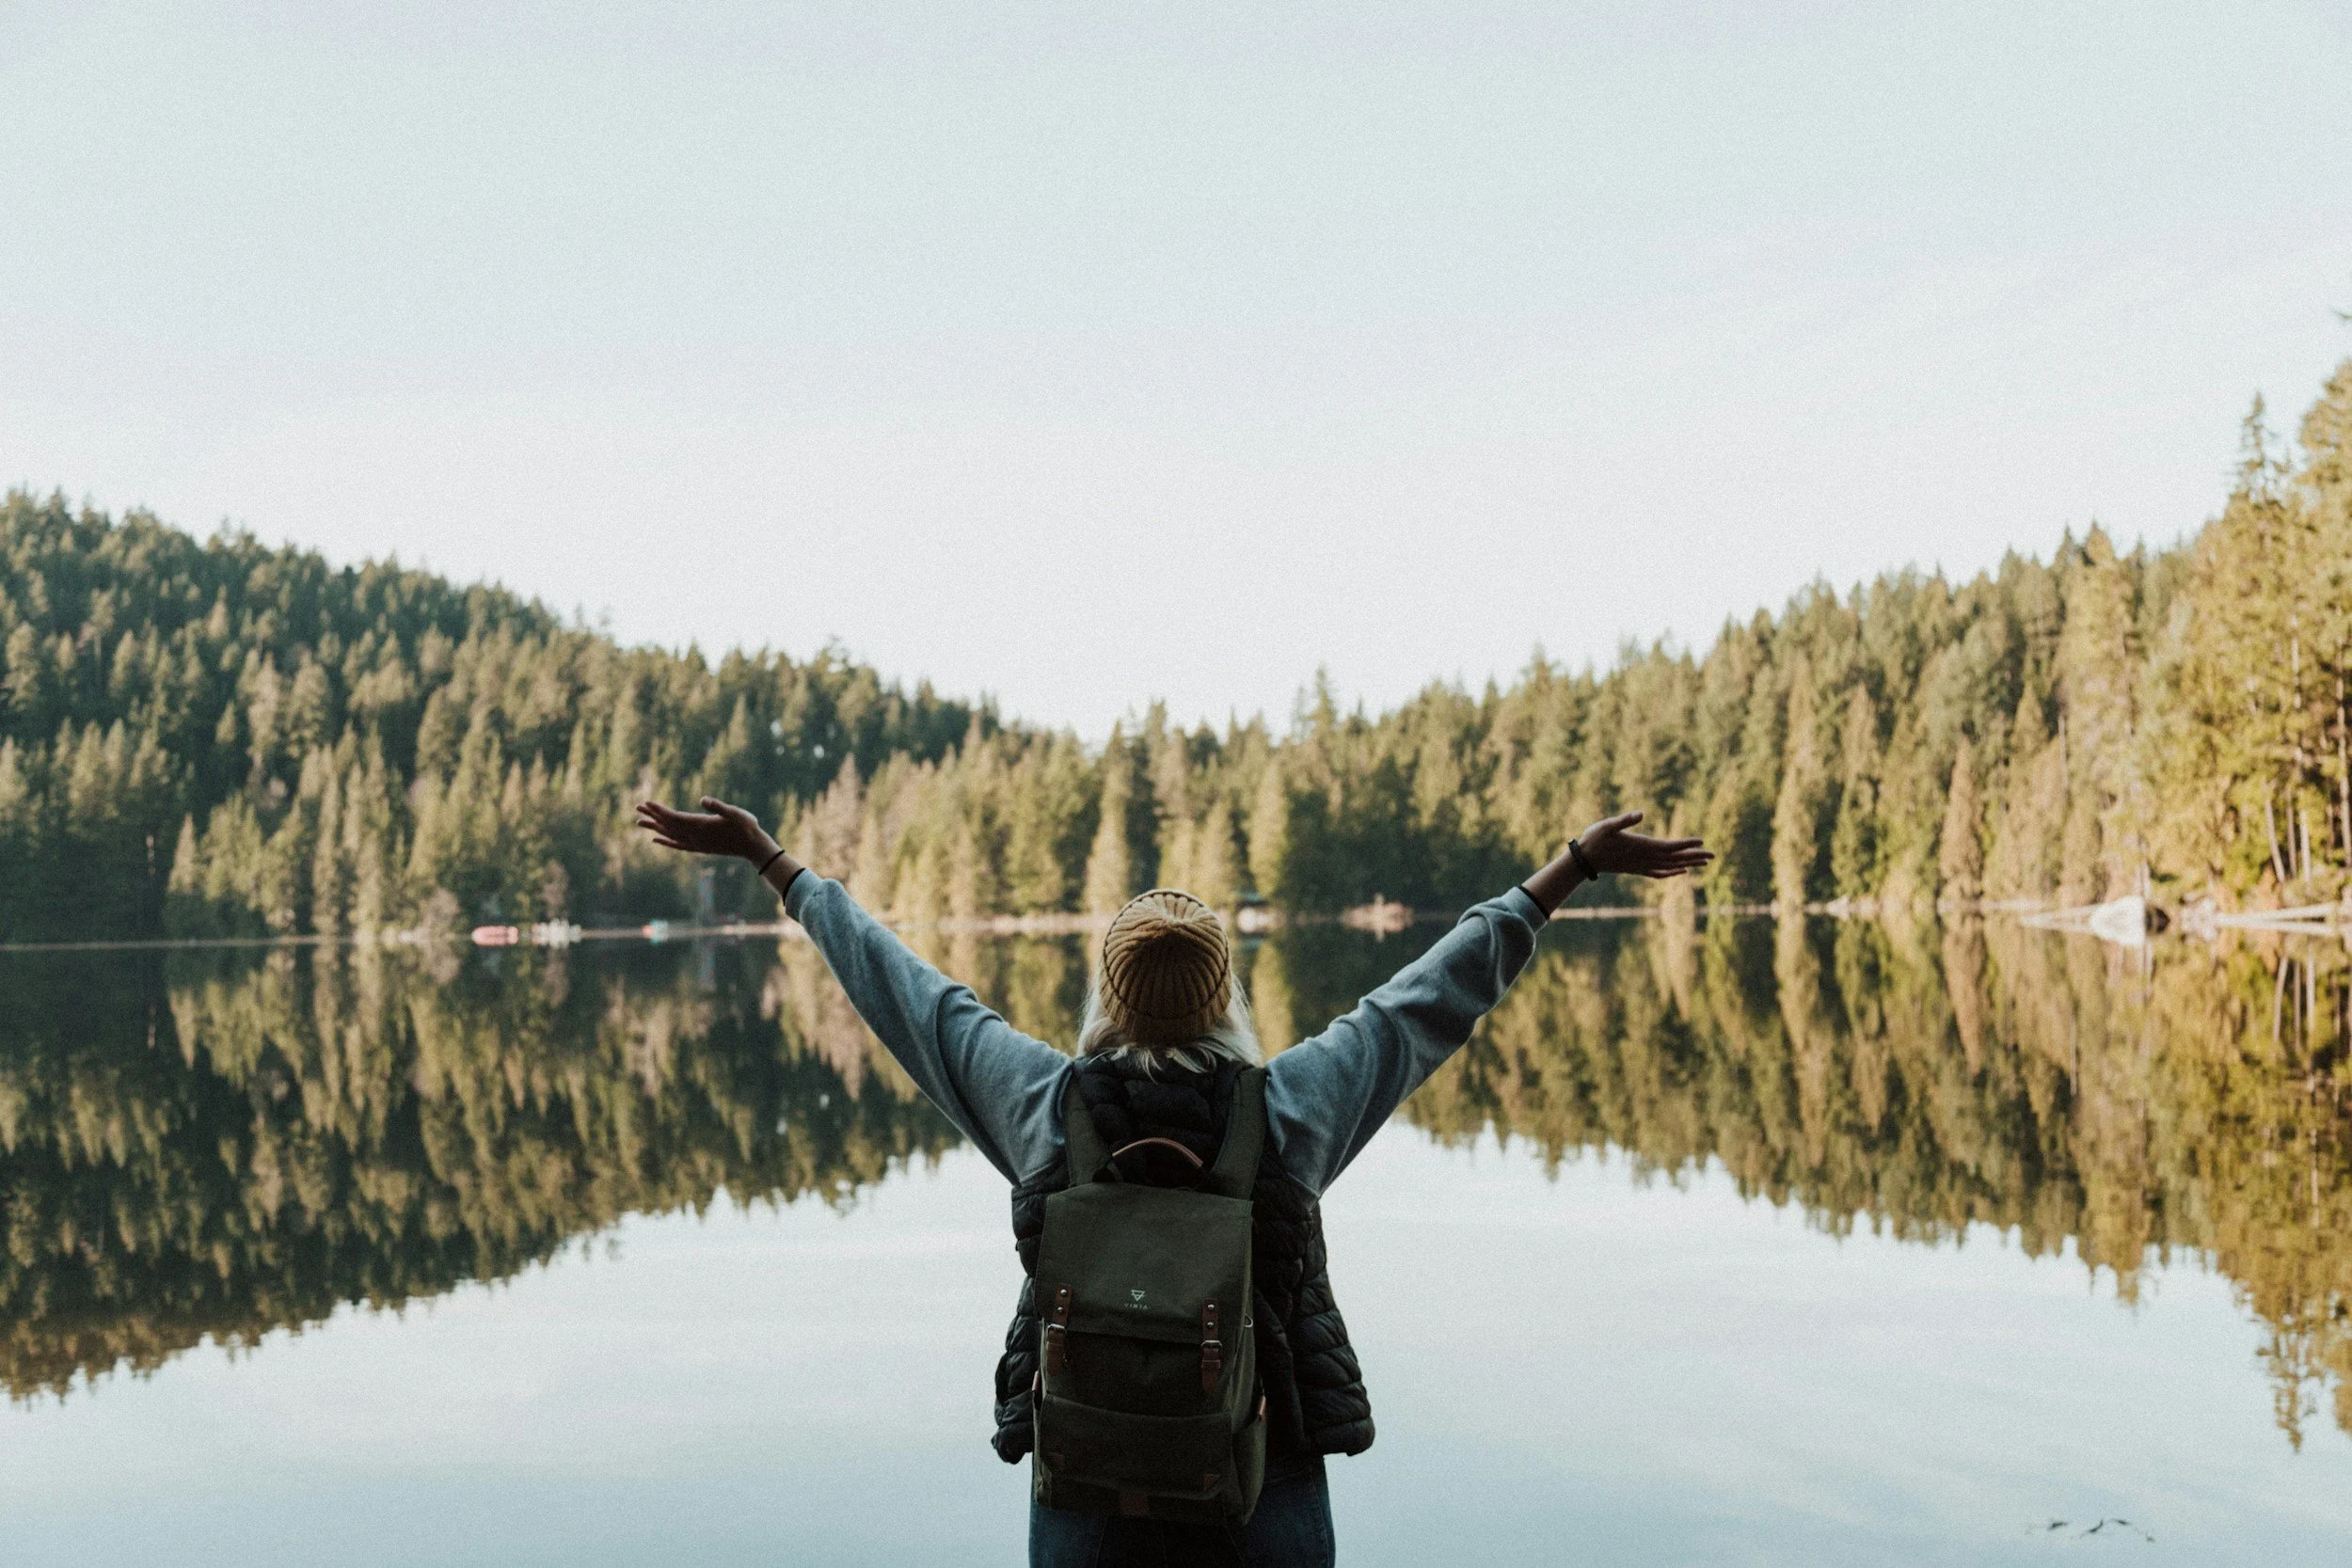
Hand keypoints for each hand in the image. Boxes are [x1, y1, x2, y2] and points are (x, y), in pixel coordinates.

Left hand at [634, 797, 779, 863]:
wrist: (752, 846)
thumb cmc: (746, 826)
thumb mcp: (735, 812)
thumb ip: (718, 806)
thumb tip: (703, 799)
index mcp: (701, 825)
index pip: (674, 817)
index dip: (659, 810)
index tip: (646, 803)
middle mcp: (694, 836)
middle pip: (668, 826)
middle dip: (652, 816)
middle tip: (637, 807)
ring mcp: (696, 843)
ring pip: (669, 835)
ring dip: (654, 828)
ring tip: (639, 822)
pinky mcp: (699, 848)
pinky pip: (677, 845)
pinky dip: (665, 841)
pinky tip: (656, 840)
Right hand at [1574, 811, 1711, 878]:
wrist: (1584, 860)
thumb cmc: (1594, 839)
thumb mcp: (1607, 825)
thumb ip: (1624, 820)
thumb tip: (1641, 813)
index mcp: (1641, 846)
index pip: (1669, 846)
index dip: (1686, 844)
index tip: (1702, 842)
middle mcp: (1644, 858)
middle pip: (1674, 858)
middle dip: (1694, 856)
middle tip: (1713, 855)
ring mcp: (1641, 865)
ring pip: (1670, 866)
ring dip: (1688, 863)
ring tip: (1704, 862)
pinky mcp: (1637, 869)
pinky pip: (1660, 873)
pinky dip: (1673, 872)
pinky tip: (1681, 871)